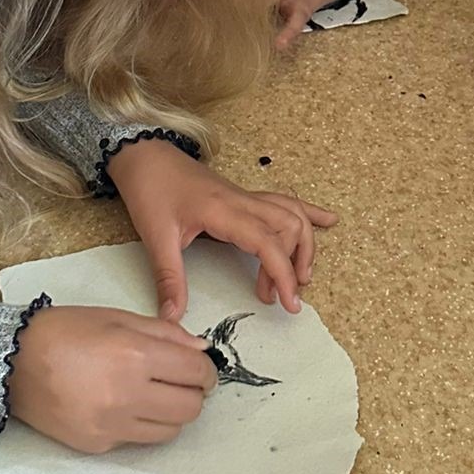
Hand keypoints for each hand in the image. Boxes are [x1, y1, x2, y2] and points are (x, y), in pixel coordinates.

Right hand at [8, 303, 214, 452]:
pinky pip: (138, 440)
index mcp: (135, 354)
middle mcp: (127, 393)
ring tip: (160, 392)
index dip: (207, 370)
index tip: (204, 367)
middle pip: (190, 407)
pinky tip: (131, 403)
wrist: (15, 363)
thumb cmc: (65, 332)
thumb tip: (198, 348)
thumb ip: (164, 332)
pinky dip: (144, 423)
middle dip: (196, 393)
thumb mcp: (118, 316)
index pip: (195, 372)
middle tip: (186, 380)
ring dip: (174, 412)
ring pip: (170, 431)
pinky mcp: (98, 445)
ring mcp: (111, 424)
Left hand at [107, 138, 336, 319]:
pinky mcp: (242, 197)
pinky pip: (282, 202)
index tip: (289, 303)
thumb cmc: (151, 191)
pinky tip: (327, 220)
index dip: (282, 273)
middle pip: (289, 225)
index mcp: (224, 211)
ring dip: (303, 243)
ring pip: (291, 213)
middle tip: (286, 296)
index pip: (267, 242)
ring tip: (302, 275)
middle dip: (297, 262)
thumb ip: (169, 279)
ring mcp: (245, 196)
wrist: (146, 155)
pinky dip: (307, 212)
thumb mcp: (156, 238)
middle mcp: (242, 201)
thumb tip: (173, 319)